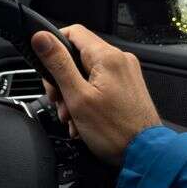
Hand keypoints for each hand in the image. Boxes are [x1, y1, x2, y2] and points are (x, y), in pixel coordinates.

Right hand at [31, 25, 160, 165]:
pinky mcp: (128, 88)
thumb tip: (41, 37)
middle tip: (59, 101)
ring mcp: (125, 74)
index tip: (45, 66)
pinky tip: (83, 120)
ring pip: (86, 73)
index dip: (54, 46)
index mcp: (107, 57)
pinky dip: (87, 100)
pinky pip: (99, 85)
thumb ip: (58, 64)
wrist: (145, 155)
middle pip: (78, 56)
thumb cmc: (114, 131)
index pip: (73, 32)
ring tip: (72, 117)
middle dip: (62, 80)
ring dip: (72, 94)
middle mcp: (120, 60)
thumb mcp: (77, 97)